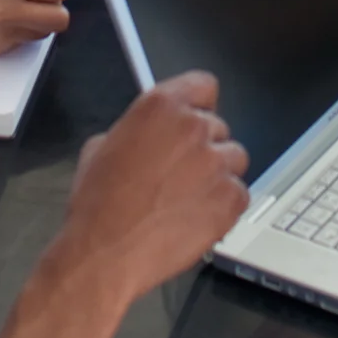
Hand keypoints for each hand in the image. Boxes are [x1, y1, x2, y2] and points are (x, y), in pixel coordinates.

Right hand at [0, 0, 69, 54]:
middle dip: (54, 8)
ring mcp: (1, 31)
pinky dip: (19, 31)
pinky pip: (22, 41)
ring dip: (38, 21)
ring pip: (43, 32)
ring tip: (19, 8)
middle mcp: (7, 8)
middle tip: (42, 1)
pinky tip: (1, 19)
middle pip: (59, 18)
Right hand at [61, 72, 249, 304]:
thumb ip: (137, 130)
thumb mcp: (102, 147)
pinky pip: (240, 193)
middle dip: (203, 147)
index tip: (194, 120)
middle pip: (217, 126)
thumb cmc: (97, 202)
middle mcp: (194, 127)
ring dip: (217, 173)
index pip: (204, 85)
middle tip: (181, 172)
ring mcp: (216, 162)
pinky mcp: (231, 198)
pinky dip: (225, 205)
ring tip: (190, 197)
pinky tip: (197, 217)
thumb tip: (150, 136)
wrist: (105, 252)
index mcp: (161, 106)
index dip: (199, 104)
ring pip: (234, 158)